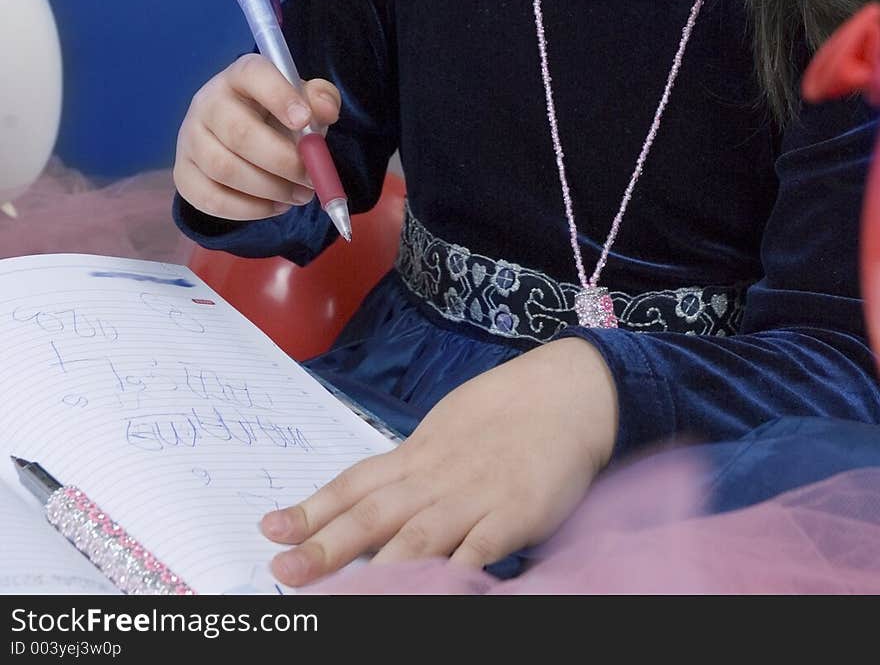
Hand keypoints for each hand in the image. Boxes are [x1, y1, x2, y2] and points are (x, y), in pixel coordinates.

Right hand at [172, 54, 341, 219]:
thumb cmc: (276, 116)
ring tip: (300, 195)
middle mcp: (207, 101)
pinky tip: (275, 206)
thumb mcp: (303, 102)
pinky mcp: (183, 173)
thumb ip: (320, 100)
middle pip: (239, 132)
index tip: (304, 121)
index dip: (279, 95)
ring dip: (269, 189)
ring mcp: (190, 138)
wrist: (240, 140)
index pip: (253, 74)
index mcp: (240, 76)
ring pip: (224, 169)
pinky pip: (211, 199)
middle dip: (282, 161)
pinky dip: (249, 209)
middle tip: (311, 179)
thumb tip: (324, 110)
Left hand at [261, 337, 618, 585]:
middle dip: (326, 545)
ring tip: (339, 597)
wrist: (569, 393)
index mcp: (418, 456)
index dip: (312, 508)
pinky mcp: (515, 512)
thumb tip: (370, 500)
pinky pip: (481, 548)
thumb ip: (414, 469)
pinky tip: (432, 592)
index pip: (355, 484)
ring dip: (377, 569)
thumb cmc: (507, 413)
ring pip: (417, 537)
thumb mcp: (448, 433)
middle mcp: (436, 477)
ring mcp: (475, 496)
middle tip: (283, 571)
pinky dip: (456, 571)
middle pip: (373, 515)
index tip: (270, 530)